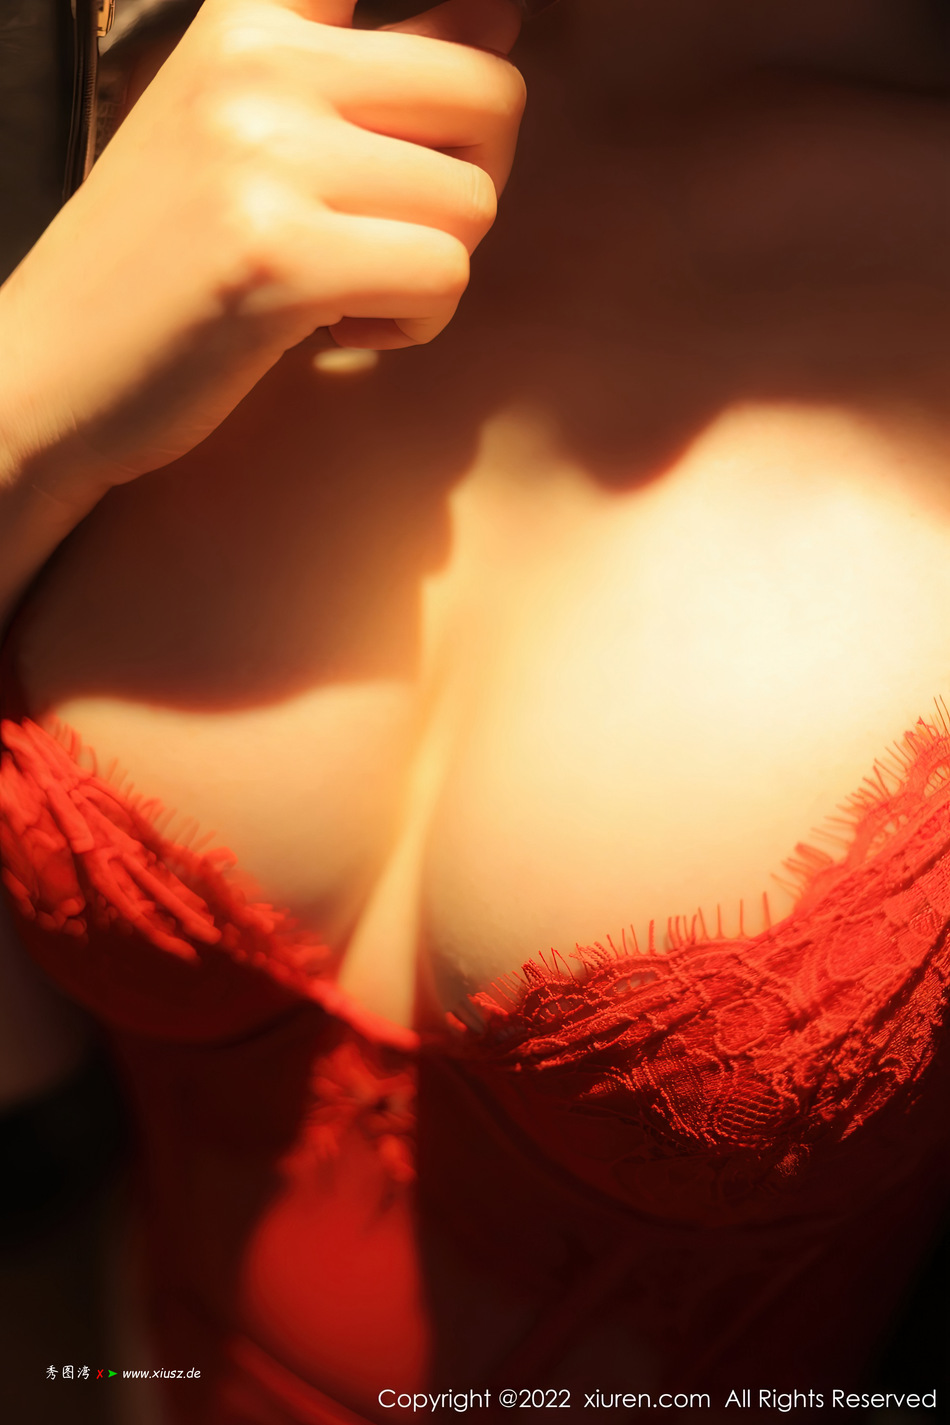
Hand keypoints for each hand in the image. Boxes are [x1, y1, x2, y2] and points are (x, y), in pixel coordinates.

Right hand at [0, 0, 525, 496]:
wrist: (54, 368)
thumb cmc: (168, 260)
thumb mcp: (254, 136)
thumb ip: (376, 72)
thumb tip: (504, 17)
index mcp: (253, 19)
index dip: (476, 13)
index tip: (498, 19)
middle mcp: (259, 63)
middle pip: (489, 96)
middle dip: (472, 183)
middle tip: (397, 233)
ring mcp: (265, 154)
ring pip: (473, 202)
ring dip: (431, 269)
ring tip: (344, 288)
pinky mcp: (280, 256)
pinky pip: (442, 277)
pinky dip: (412, 324)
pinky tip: (339, 329)